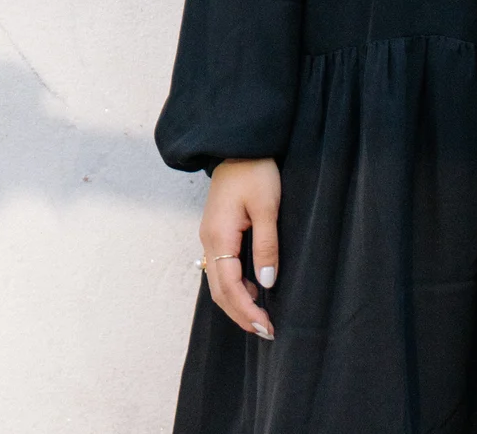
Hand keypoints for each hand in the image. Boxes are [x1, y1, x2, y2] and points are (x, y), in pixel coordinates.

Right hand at [200, 157, 280, 339]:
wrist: (239, 144)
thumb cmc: (255, 171)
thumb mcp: (267, 206)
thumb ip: (266, 245)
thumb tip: (266, 283)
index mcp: (218, 235)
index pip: (229, 285)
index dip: (246, 309)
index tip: (267, 326)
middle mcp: (208, 240)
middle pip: (218, 290)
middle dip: (240, 314)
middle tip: (266, 331)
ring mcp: (210, 236)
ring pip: (217, 281)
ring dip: (236, 302)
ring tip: (261, 317)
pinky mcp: (216, 232)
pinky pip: (220, 269)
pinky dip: (234, 287)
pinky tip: (254, 290)